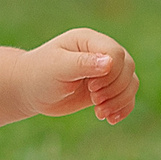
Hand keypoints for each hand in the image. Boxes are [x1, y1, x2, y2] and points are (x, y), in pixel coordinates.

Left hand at [22, 28, 136, 123]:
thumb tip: (110, 63)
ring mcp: (106, 70)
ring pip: (130, 82)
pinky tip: (111, 119)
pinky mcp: (106, 87)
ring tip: (100, 112)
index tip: (91, 87)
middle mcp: (100, 52)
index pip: (116, 53)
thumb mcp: (57, 67)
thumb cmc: (39, 74)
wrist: (29, 89)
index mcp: (88, 40)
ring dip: (120, 100)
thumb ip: (82, 63)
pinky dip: (123, 108)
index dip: (111, 74)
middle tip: (94, 101)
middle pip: (127, 68)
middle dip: (115, 89)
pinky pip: (127, 96)